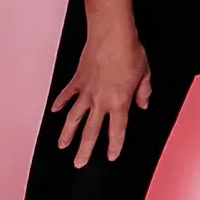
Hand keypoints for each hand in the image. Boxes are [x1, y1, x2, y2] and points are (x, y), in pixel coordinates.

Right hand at [50, 28, 150, 165]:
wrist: (111, 35)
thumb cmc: (129, 52)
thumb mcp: (144, 75)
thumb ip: (143, 92)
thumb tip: (143, 103)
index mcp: (119, 103)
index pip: (117, 131)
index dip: (114, 146)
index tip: (111, 156)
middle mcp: (100, 102)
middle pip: (91, 132)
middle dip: (85, 150)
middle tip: (79, 163)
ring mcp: (86, 92)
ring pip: (74, 118)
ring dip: (67, 133)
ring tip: (62, 145)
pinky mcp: (78, 80)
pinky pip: (67, 95)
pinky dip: (60, 103)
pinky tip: (54, 111)